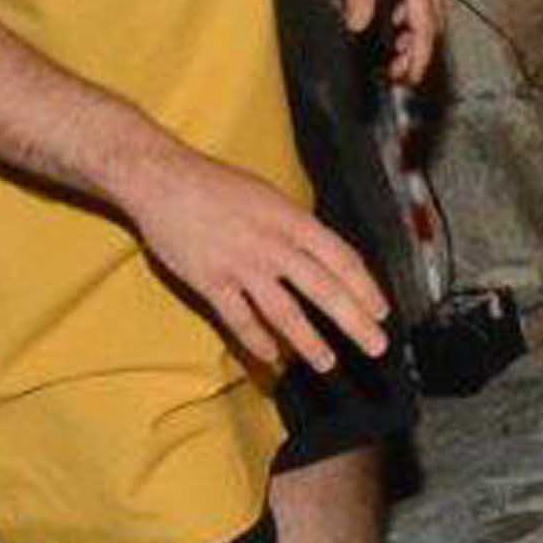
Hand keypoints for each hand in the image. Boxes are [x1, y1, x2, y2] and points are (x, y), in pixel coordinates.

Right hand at [122, 150, 392, 375]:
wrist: (161, 179)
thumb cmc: (216, 184)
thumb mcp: (269, 196)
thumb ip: (295, 227)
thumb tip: (322, 254)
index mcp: (292, 220)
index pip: (342, 259)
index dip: (366, 288)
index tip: (381, 311)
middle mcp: (273, 245)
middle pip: (324, 290)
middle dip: (354, 322)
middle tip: (376, 346)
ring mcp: (241, 265)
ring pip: (285, 312)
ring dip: (309, 342)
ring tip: (327, 363)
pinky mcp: (210, 281)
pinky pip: (239, 319)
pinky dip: (256, 341)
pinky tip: (271, 358)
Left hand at [333, 0, 444, 86]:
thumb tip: (359, 27)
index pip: (425, 28)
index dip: (419, 58)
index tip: (409, 78)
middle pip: (436, 21)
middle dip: (420, 48)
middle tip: (397, 66)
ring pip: (434, 4)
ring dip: (419, 27)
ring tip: (397, 41)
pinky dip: (418, 7)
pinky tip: (398, 7)